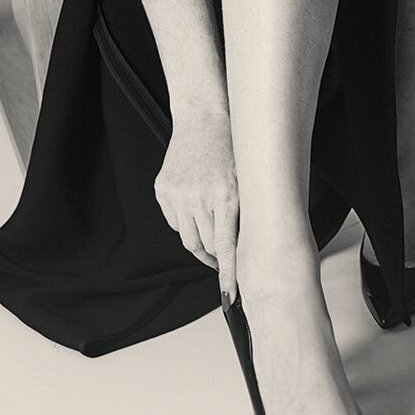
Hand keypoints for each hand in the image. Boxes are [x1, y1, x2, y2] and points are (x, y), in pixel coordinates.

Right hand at [153, 110, 238, 299]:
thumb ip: (247, 213)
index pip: (226, 247)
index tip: (230, 297)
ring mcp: (178, 194)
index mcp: (227, 196)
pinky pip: (174, 221)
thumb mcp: (249, 179)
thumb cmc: (234, 146)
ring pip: (188, 238)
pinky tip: (197, 209)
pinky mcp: (163, 190)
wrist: (203, 116)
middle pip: (206, 246)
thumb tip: (250, 249)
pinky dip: (186, 222)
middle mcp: (200, 198)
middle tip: (226, 263)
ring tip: (212, 238)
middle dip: (216, 257)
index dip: (228, 275)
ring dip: (201, 243)